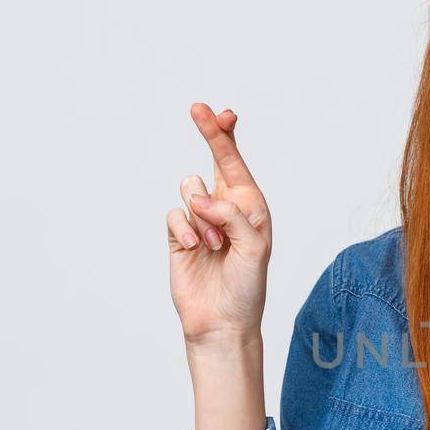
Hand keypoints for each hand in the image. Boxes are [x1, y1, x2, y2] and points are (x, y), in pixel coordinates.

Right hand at [166, 103, 271, 345]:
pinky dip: (184, 230)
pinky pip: (174, 214)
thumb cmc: (247, 286)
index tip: (222, 113)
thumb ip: (232, 216)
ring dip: (202, 216)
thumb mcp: (254, 248)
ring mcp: (200, 220)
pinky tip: (194, 250)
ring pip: (190, 189)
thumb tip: (200, 198)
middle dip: (209, 134)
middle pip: (213, 161)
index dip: (228, 136)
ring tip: (214, 245)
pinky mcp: (178, 235)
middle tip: (198, 108)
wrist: (222, 320)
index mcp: (251, 206)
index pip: (237, 164)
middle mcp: (226, 207)